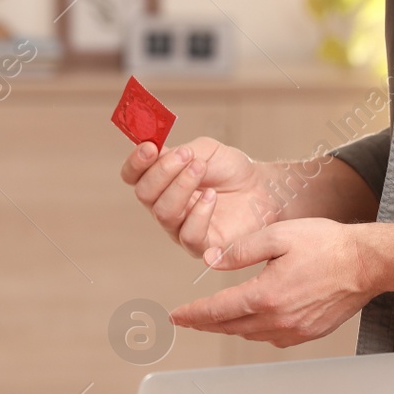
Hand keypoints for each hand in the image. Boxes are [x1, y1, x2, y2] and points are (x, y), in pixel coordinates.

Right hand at [121, 138, 283, 258]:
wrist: (262, 187)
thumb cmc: (230, 169)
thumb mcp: (202, 150)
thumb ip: (176, 151)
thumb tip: (153, 149)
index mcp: (159, 182)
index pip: (132, 176)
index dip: (136, 163)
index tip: (149, 148)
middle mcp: (164, 206)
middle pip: (144, 194)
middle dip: (163, 171)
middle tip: (187, 156)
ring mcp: (180, 228)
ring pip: (164, 213)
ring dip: (181, 187)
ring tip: (201, 170)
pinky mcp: (202, 246)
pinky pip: (188, 235)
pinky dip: (199, 213)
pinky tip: (212, 196)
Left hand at [169, 218, 393, 346]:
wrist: (367, 262)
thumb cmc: (328, 245)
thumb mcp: (277, 236)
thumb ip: (240, 250)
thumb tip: (211, 261)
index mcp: (266, 295)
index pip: (217, 311)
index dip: (192, 314)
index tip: (176, 316)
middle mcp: (279, 319)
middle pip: (230, 327)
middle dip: (205, 324)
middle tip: (188, 320)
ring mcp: (295, 329)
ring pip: (250, 335)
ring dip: (230, 328)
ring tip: (215, 319)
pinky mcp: (309, 332)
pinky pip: (272, 338)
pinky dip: (256, 331)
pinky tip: (252, 321)